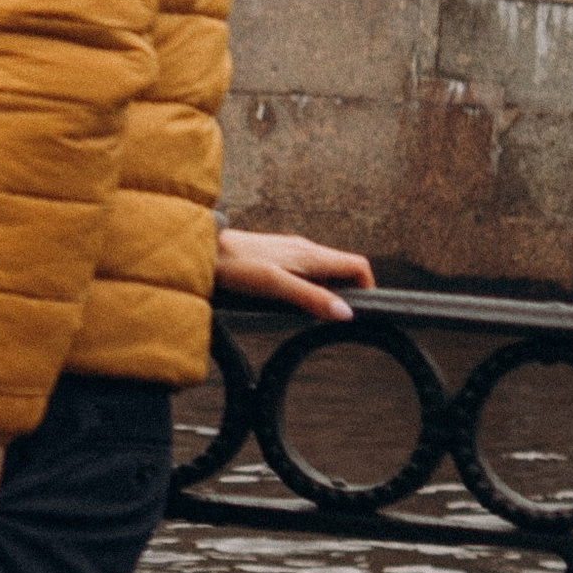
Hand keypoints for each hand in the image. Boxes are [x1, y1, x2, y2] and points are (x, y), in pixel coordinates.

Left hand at [212, 229, 376, 322]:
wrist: (204, 250)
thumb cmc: (236, 266)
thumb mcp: (276, 286)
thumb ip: (311, 298)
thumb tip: (346, 314)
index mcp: (311, 254)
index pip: (358, 265)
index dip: (368, 288)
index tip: (362, 313)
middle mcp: (306, 250)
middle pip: (344, 270)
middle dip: (349, 295)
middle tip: (339, 322)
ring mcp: (292, 253)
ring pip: (325, 273)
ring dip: (329, 294)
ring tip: (315, 318)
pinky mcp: (278, 259)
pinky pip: (307, 274)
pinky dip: (311, 290)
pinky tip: (293, 306)